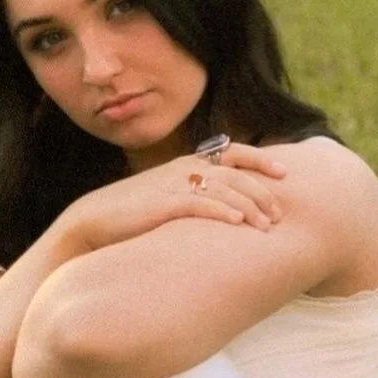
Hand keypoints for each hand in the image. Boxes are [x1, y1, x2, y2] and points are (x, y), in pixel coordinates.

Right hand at [60, 142, 286, 252]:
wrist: (92, 220)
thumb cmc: (131, 213)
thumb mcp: (165, 196)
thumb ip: (192, 195)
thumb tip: (221, 208)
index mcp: (186, 164)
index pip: (231, 153)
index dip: (260, 160)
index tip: (285, 171)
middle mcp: (183, 170)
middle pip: (235, 172)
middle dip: (262, 191)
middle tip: (280, 213)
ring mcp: (173, 186)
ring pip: (223, 189)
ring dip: (249, 206)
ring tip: (267, 225)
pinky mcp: (162, 205)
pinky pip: (199, 205)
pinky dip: (221, 212)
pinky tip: (238, 223)